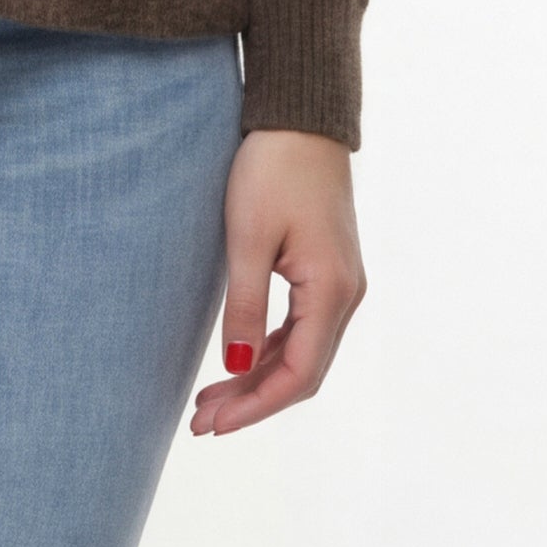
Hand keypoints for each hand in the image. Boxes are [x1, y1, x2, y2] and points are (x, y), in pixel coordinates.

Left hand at [189, 129, 363, 436]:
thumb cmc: (272, 170)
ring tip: (207, 402)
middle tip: (201, 424)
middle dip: (251, 401)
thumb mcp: (248, 240)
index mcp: (332, 291)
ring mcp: (340, 284)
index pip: (298, 374)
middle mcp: (346, 295)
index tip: (214, 426)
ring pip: (300, 352)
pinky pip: (301, 329)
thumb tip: (234, 367)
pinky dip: (267, 351)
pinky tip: (234, 363)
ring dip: (256, 380)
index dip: (256, 406)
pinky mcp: (326, 272)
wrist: (301, 120)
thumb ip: (244, 307)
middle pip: (302, 372)